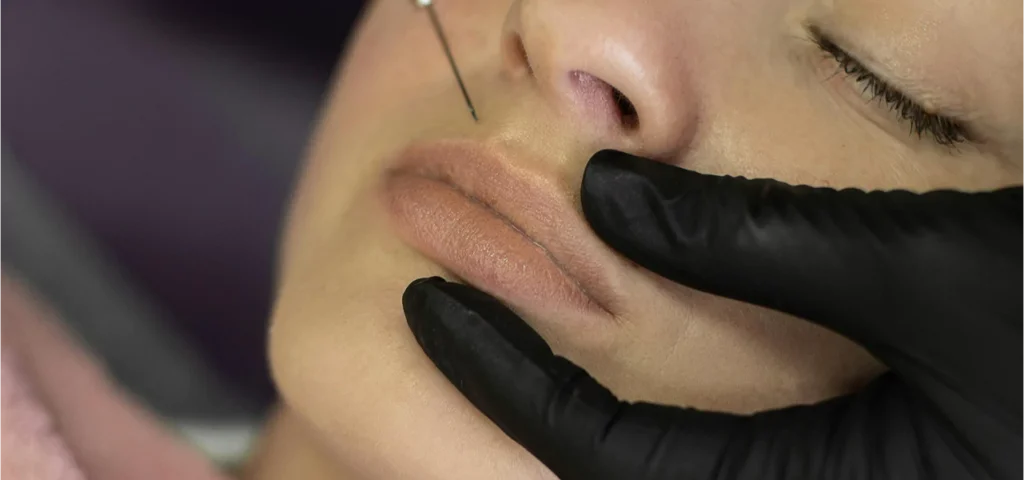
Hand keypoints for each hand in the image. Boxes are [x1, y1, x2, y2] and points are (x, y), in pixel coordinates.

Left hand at [402, 150, 1023, 479]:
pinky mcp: (859, 477)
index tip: (427, 307)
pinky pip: (719, 468)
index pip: (605, 460)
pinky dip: (650, 436)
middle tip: (447, 334)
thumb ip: (765, 243)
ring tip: (509, 350)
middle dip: (525, 421)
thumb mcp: (935, 266)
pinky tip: (625, 374)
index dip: (506, 380)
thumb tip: (607, 197)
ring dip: (580, 431)